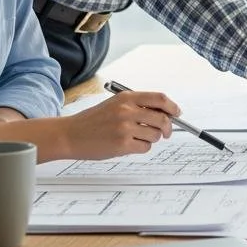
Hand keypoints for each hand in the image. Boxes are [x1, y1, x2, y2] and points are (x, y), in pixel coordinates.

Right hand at [61, 91, 178, 159]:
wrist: (70, 134)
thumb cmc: (93, 120)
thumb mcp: (115, 104)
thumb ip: (137, 105)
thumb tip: (165, 113)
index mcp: (127, 98)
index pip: (160, 98)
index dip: (172, 107)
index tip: (177, 113)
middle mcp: (127, 111)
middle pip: (162, 119)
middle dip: (168, 127)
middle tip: (166, 132)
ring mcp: (124, 128)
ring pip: (155, 135)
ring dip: (152, 139)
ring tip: (137, 138)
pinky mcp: (121, 145)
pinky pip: (145, 148)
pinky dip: (142, 148)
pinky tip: (129, 145)